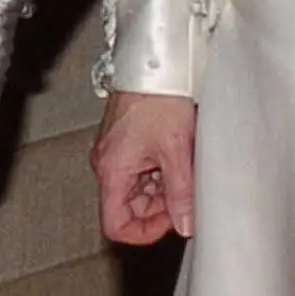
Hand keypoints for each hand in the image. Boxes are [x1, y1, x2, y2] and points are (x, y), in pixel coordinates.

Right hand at [92, 90, 195, 245]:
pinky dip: (160, 171)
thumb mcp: (176, 151)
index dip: (144, 232)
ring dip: (163, 187)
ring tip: (184, 166)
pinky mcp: (125, 142)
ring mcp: (115, 153)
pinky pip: (140, 170)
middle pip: (128, 208)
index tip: (171, 222)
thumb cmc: (159, 96)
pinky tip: (177, 154)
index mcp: (112, 171)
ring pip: (137, 189)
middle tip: (187, 191)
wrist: (155, 63)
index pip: (116, 225)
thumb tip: (185, 224)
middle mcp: (107, 164)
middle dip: (159, 207)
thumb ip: (181, 193)